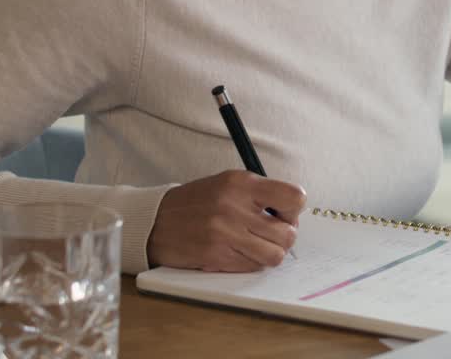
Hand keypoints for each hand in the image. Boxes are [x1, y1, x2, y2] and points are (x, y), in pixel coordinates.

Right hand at [146, 170, 306, 271]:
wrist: (155, 220)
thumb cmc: (196, 202)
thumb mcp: (227, 183)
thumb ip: (259, 194)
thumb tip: (292, 214)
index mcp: (241, 183)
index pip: (294, 198)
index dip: (294, 211)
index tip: (285, 214)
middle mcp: (235, 206)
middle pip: (288, 233)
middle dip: (284, 237)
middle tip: (270, 235)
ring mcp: (225, 233)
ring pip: (275, 255)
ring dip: (270, 254)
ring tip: (256, 246)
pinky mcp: (216, 256)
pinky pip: (253, 267)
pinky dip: (251, 263)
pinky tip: (239, 253)